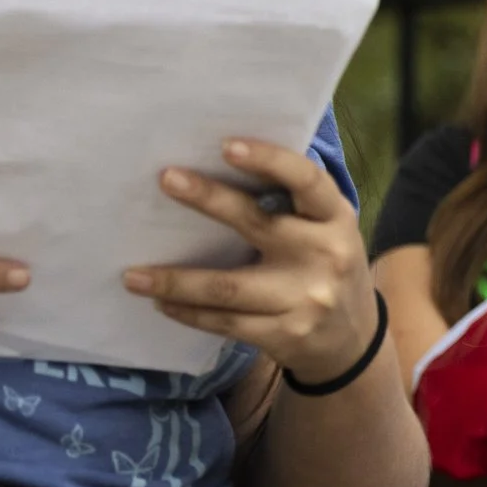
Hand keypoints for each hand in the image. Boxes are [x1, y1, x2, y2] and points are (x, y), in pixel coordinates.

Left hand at [124, 139, 374, 387]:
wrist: (353, 339)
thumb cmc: (326, 266)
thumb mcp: (327, 229)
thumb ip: (293, 204)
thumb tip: (224, 165)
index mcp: (335, 219)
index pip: (308, 182)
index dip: (270, 161)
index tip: (227, 147)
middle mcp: (325, 255)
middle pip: (258, 226)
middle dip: (209, 200)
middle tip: (166, 178)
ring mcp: (304, 299)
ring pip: (227, 287)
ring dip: (175, 281)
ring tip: (133, 275)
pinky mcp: (284, 334)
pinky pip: (225, 322)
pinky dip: (188, 312)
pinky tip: (162, 303)